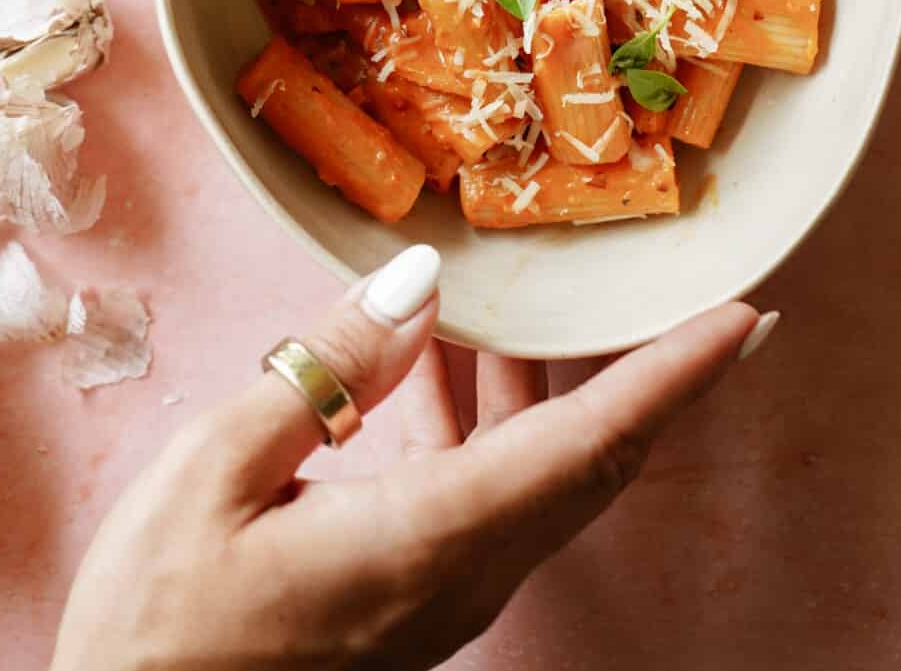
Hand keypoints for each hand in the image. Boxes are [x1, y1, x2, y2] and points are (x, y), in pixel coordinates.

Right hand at [51, 245, 772, 669]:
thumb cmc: (159, 621)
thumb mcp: (218, 467)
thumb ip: (329, 367)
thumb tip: (417, 279)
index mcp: (427, 541)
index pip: (585, 448)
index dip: (670, 380)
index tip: (741, 322)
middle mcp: (460, 576)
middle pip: (588, 464)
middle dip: (652, 377)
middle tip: (699, 297)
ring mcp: (440, 595)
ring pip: (539, 478)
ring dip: (553, 382)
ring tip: (548, 290)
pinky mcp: (410, 596)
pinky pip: (486, 493)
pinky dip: (487, 413)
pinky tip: (439, 354)